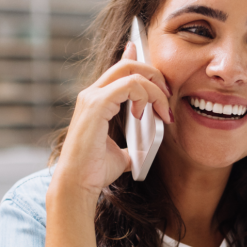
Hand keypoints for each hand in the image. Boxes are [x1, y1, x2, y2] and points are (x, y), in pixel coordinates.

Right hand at [51, 41, 172, 200]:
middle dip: (154, 75)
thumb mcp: (121, 155)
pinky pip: (129, 85)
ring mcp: (92, 97)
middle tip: (168, 96)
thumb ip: (131, 147)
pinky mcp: (96, 105)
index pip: (119, 69)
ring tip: (162, 110)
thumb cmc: (94, 171)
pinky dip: (144, 96)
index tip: (161, 81)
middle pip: (128, 65)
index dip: (139, 63)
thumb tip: (143, 151)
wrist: (79, 184)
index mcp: (96, 101)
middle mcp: (92, 94)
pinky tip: (143, 115)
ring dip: (154, 89)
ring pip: (131, 72)